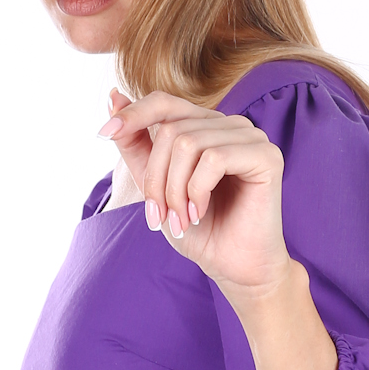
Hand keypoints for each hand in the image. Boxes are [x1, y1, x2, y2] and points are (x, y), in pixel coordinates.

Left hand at [98, 88, 338, 369]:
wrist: (236, 270)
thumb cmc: (201, 232)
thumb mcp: (157, 187)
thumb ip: (137, 146)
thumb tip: (113, 99)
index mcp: (207, 128)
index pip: (164, 103)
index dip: (133, 115)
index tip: (102, 136)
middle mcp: (230, 126)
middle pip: (170, 130)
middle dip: (155, 179)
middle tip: (159, 217)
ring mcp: (250, 138)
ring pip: (188, 144)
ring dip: (174, 191)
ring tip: (182, 221)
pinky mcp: (265, 157)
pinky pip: (213, 159)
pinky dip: (197, 191)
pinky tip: (200, 213)